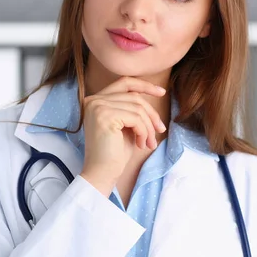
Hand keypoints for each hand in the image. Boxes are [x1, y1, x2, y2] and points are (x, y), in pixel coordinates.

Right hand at [79, 77, 166, 195]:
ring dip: (149, 127)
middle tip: (160, 130)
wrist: (102, 173)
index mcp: (96, 100)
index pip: (124, 83)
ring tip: (149, 143)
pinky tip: (141, 144)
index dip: (144, 85)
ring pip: (138, 108)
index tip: (162, 92)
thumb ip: (133, 109)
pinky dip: (144, 131)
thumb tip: (153, 95)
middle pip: (135, 97)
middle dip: (151, 115)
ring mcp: (98, 107)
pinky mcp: (105, 116)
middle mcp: (94, 100)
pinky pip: (136, 118)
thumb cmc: (114, 153)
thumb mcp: (126, 125)